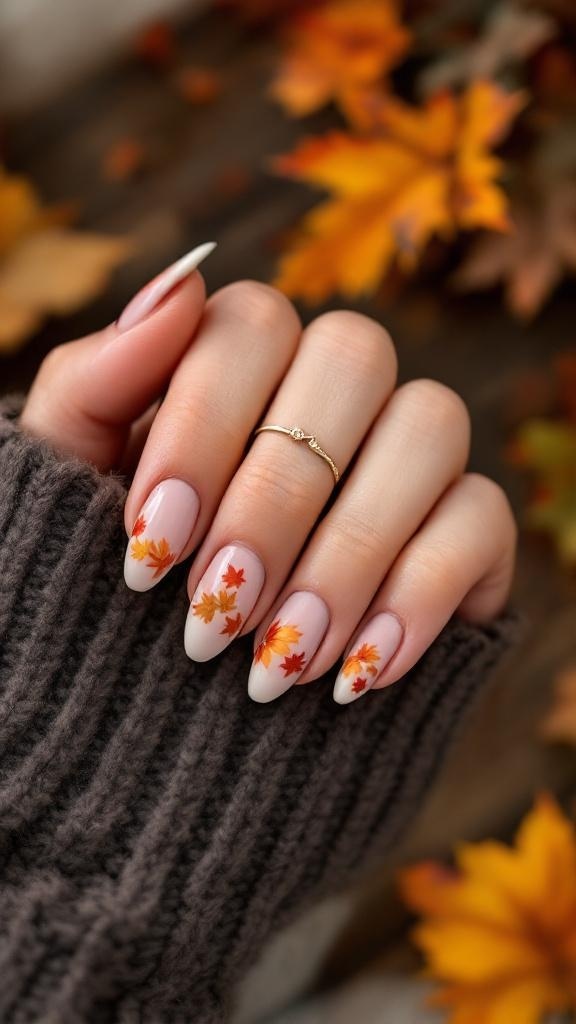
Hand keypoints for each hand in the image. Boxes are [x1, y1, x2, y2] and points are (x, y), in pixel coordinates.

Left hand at [20, 244, 516, 702]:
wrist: (178, 699)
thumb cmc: (122, 572)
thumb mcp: (74, 485)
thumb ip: (95, 383)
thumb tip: (179, 284)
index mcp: (244, 360)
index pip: (252, 323)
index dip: (204, 424)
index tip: (152, 542)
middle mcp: (338, 389)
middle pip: (354, 357)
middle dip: (276, 498)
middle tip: (215, 610)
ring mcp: (412, 452)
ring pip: (430, 423)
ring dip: (349, 550)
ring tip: (278, 660)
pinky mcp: (468, 528)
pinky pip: (483, 517)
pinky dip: (418, 595)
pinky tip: (357, 672)